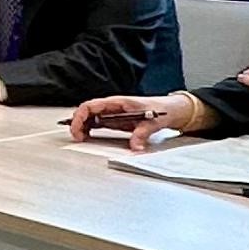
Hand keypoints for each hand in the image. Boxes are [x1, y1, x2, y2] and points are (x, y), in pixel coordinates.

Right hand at [66, 93, 197, 152]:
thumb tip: (135, 147)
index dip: (80, 117)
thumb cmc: (161, 109)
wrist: (171, 110)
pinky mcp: (114, 121)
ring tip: (80, 138)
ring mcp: (112, 114)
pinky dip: (88, 129)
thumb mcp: (153, 122)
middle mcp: (112, 107)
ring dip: (81, 127)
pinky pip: (96, 123)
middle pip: (86, 111)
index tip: (77, 129)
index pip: (91, 106)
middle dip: (77, 123)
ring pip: (89, 117)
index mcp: (118, 102)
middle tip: (77, 137)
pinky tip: (87, 136)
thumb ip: (142, 134)